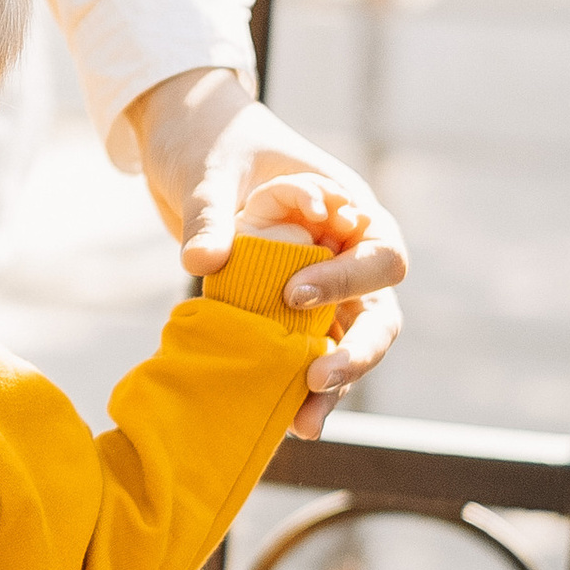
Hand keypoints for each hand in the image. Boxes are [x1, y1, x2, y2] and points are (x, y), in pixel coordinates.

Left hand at [128, 67, 405, 442]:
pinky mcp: (289, 314)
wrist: (190, 149)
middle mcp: (347, 253)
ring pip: (348, 344)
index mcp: (351, 208)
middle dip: (357, 350)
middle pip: (378, 311)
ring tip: (303, 421)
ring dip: (333, 383)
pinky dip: (298, 387)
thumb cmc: (214, 145)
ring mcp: (323, 288)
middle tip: (315, 376)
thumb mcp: (209, 171)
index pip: (379, 253)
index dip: (346, 279)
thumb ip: (209, 213)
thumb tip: (201, 263)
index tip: (292, 294)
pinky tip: (286, 424)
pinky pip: (308, 354)